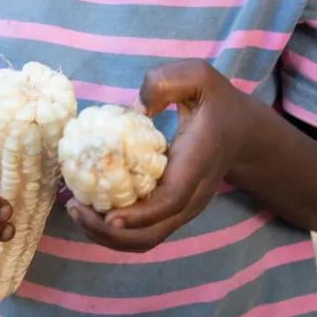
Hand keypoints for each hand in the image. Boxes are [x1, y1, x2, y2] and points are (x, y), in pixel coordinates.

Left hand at [68, 60, 244, 252]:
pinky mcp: (171, 211)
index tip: (109, 216)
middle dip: (110, 233)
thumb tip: (136, 108)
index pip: (171, 200)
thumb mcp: (198, 77)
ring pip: (145, 239)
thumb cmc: (215, 102)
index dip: (140, 214)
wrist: (242, 133)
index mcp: (196, 164)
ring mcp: (182, 208)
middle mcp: (191, 195)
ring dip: (107, 236)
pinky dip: (114, 230)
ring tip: (75, 211)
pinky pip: (142, 231)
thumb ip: (166, 81)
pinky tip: (89, 208)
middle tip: (74, 208)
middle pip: (152, 233)